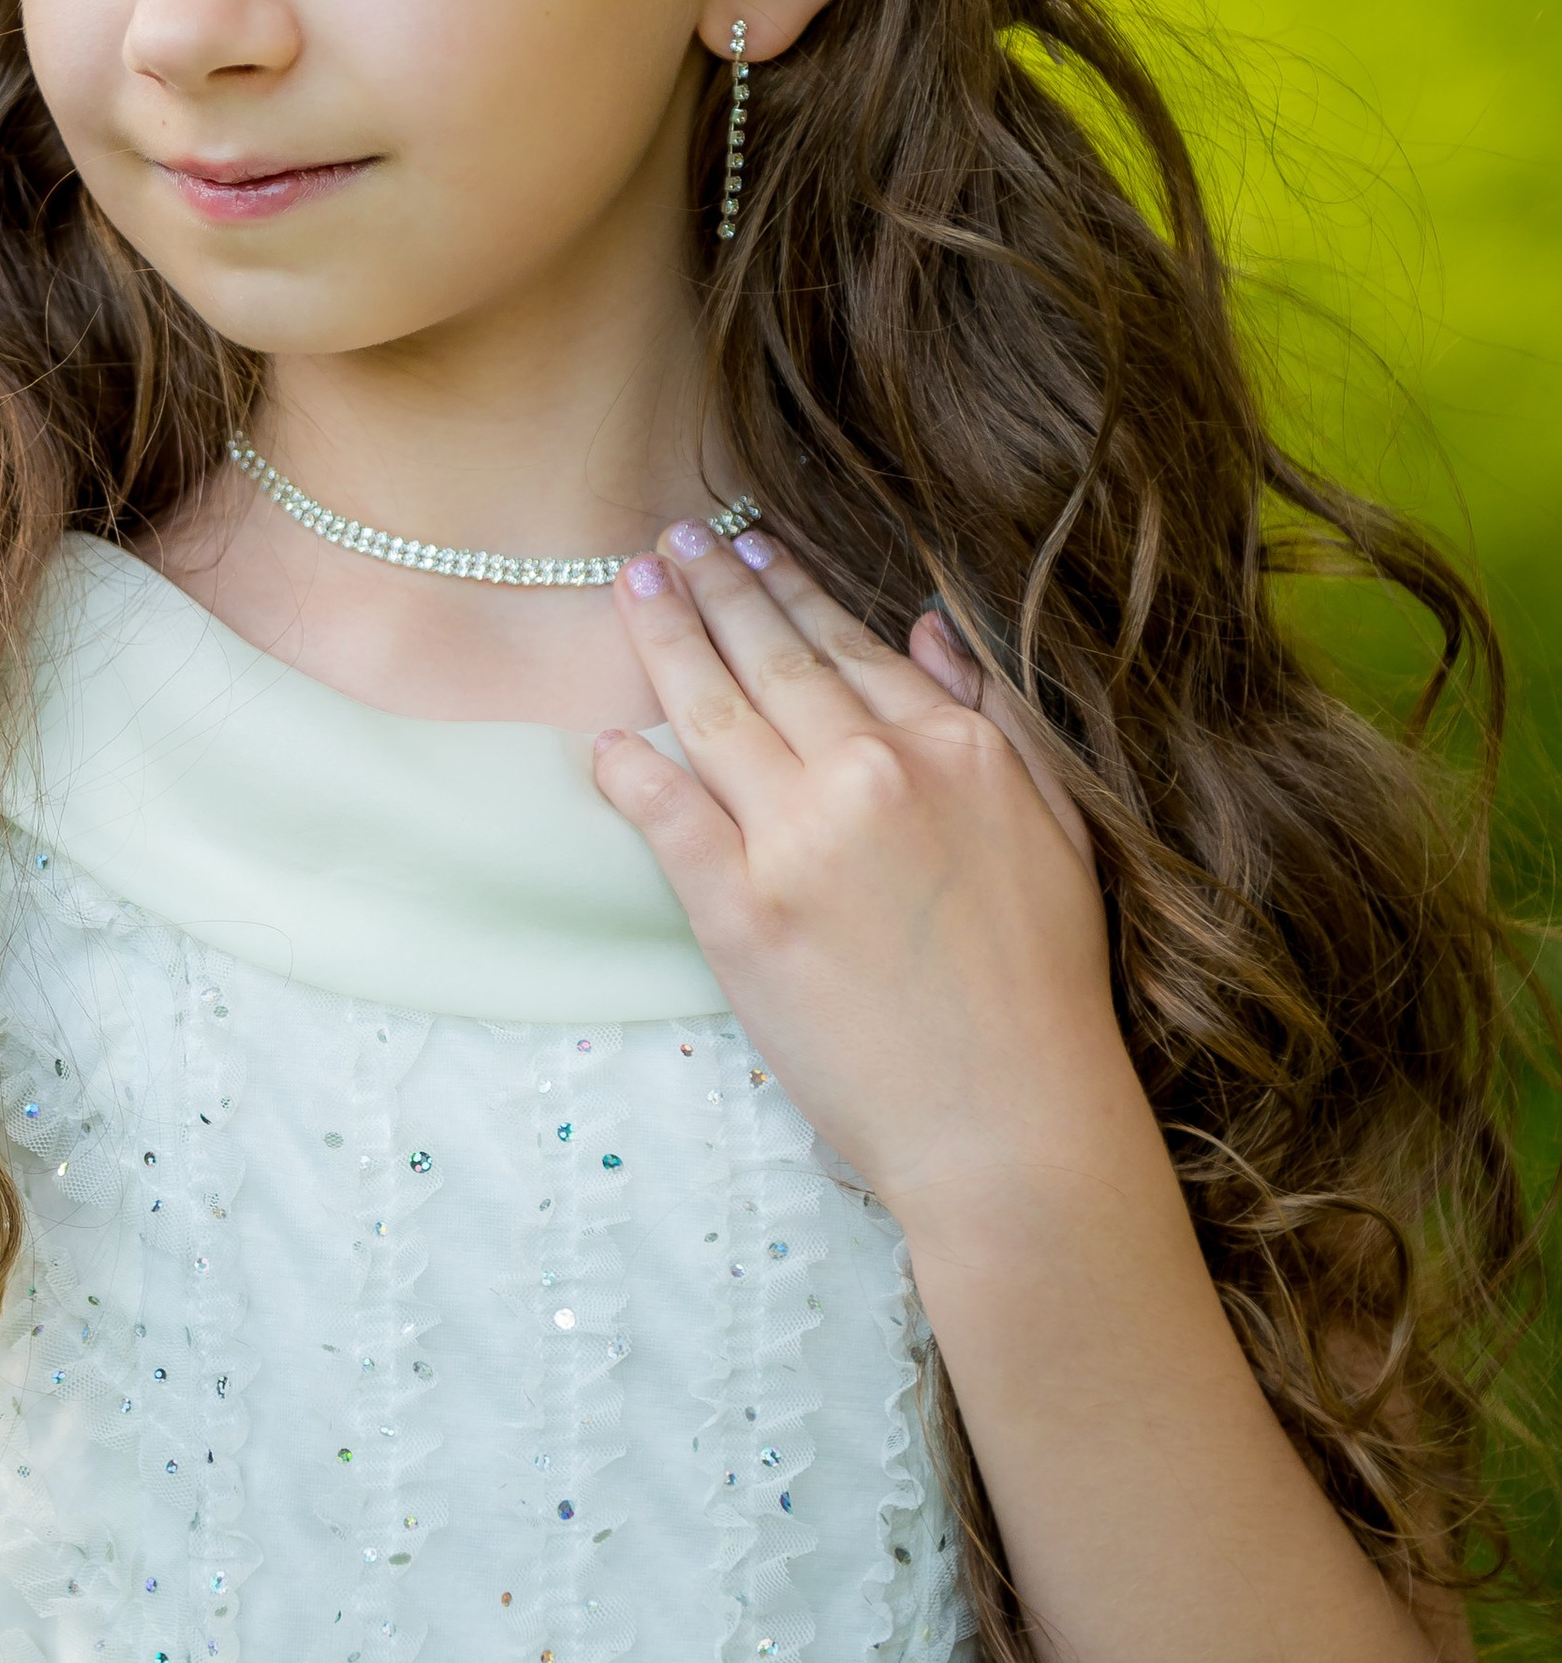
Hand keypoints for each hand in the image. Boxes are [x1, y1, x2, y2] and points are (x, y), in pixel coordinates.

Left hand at [593, 522, 1153, 1234]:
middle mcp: (872, 773)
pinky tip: (603, 742)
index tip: (749, 545)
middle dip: (713, 589)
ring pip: (711, 711)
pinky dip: (629, 772)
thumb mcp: (1057, 829)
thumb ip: (994, 722)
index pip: (849, 645)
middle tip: (670, 540)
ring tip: (632, 588)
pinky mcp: (740, 912)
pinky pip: (666, 816)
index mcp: (953, 748)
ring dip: (664, 639)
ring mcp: (799, 838)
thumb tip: (927, 632)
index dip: (791, 588)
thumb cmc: (1045, 988)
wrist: (1009, 1122)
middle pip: (770, 659)